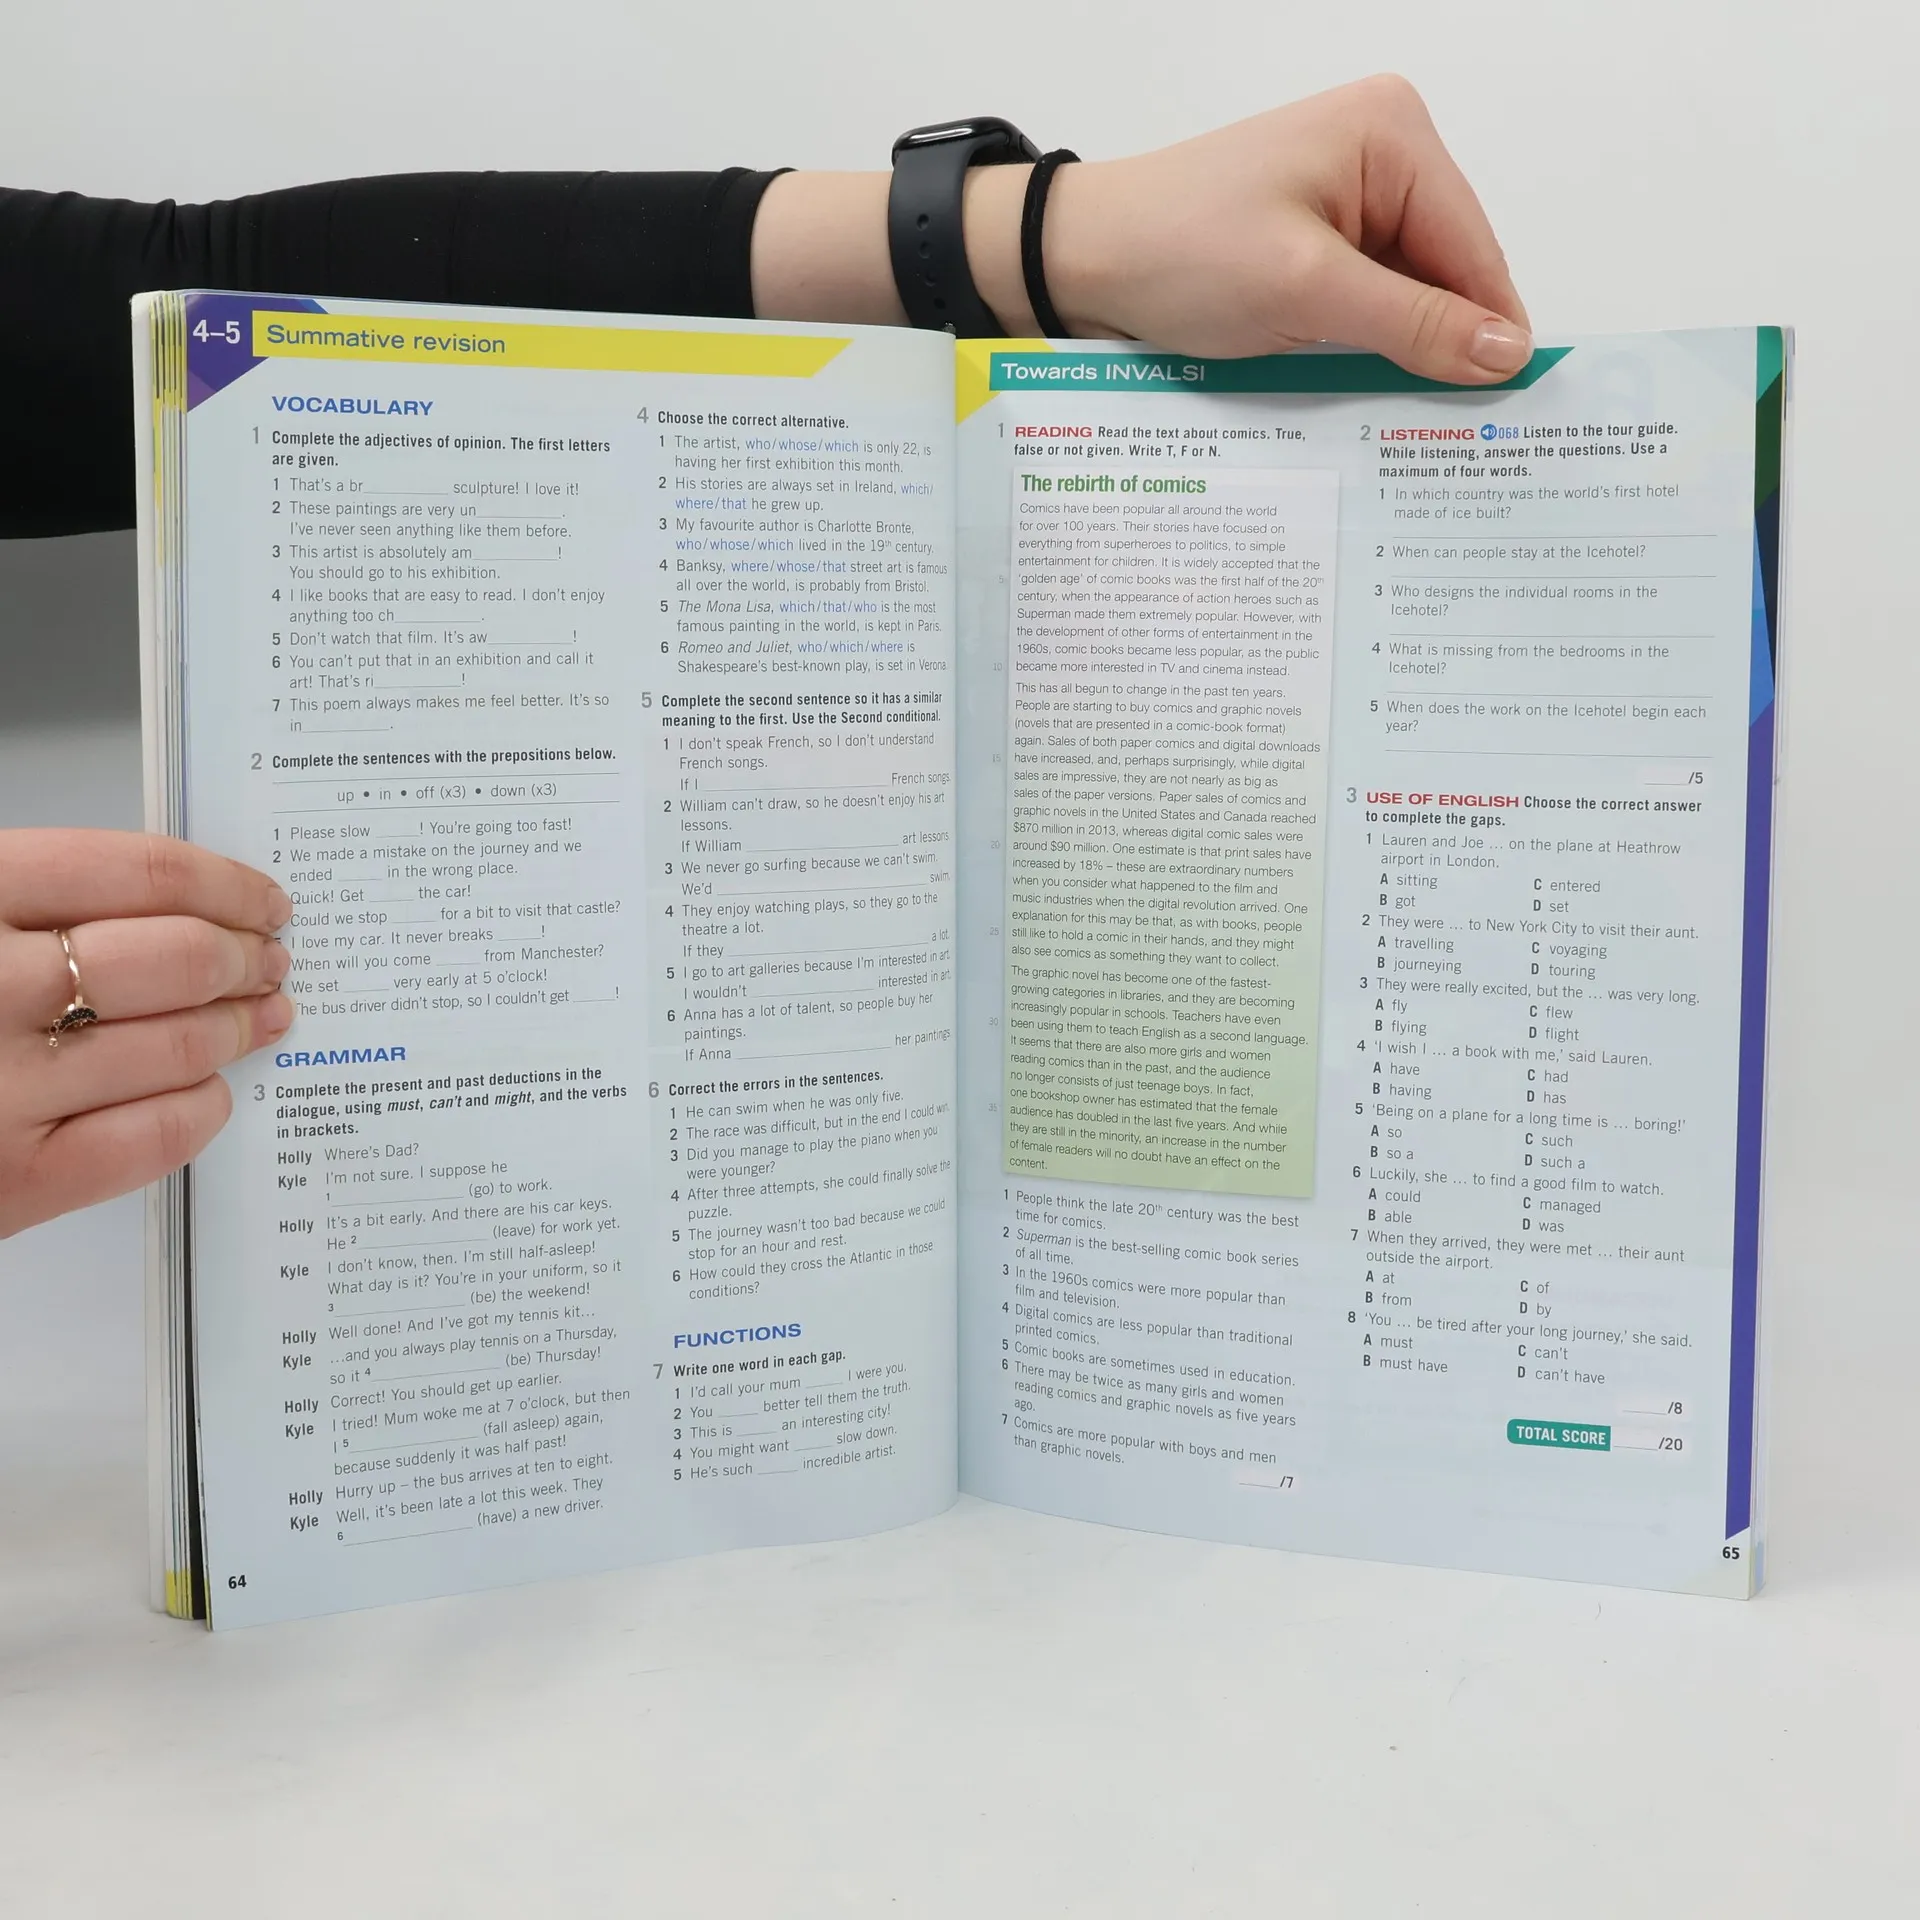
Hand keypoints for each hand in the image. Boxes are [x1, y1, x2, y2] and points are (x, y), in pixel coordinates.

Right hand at [0, 830, 293, 1238]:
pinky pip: (146, 1141)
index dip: (222, 884)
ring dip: (239, 1030)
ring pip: (175, 1047)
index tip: (261, 898)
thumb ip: (19, 900)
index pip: (135, 871)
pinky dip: (198, 1111)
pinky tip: (208, 1093)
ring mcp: (0, 1093)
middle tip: (268, 960)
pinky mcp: (9, 1185)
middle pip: (173, 958)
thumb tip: (159, 898)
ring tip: (262, 1017)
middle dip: (242, 958)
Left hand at [753, 75, 1528, 385]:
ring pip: (1407, 294)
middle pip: (1447, 271)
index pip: (1474, 247)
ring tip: (1405, 419)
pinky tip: (1360, 390)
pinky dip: (1363, 346)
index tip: (1508, 412)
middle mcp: (1381, 152)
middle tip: (1451, 434)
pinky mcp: (1314, 238)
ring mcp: (1347, 195)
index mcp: (1393, 134)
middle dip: (1442, 343)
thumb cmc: (1179, 252)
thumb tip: (1506, 353)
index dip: (1489, 332)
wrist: (1082, 260)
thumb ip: (1413, 323)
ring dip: (1400, 352)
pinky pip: (1365, 300)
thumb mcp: (1307, 292)